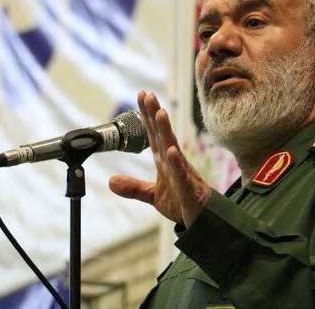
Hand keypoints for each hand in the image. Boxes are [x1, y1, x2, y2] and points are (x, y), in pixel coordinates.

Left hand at [109, 91, 211, 227]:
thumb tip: (111, 181)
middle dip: (155, 114)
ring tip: (160, 113)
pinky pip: (182, 174)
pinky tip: (171, 151)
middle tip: (148, 94)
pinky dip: (177, 162)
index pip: (154, 134)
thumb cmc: (182, 202)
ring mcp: (182, 173)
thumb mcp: (152, 195)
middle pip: (163, 134)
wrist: (203, 219)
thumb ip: (133, 187)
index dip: (147, 115)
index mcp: (165, 161)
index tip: (142, 96)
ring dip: (167, 131)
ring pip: (173, 148)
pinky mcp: (188, 188)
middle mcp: (174, 162)